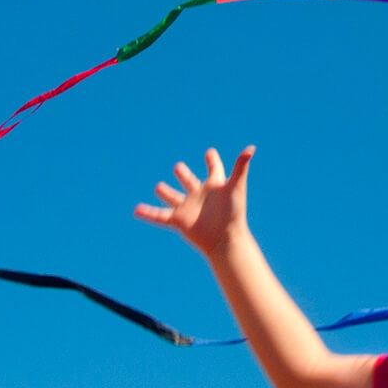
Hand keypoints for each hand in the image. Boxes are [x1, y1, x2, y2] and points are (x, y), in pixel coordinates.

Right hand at [134, 146, 253, 258]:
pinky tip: (136, 210)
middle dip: (184, 175)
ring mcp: (188, 208)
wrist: (226, 239)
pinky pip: (160, 216)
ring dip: (166, 192)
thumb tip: (251, 148)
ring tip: (159, 186)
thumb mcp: (236, 186)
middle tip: (178, 167)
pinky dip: (147, 213)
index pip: (214, 169)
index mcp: (215, 186)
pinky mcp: (179, 221)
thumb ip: (241, 166)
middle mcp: (201, 196)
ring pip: (174, 198)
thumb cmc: (234, 213)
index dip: (212, 161)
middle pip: (190, 182)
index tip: (210, 153)